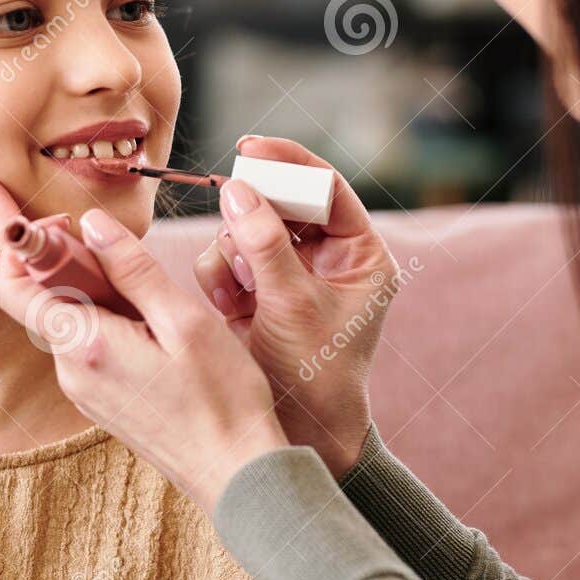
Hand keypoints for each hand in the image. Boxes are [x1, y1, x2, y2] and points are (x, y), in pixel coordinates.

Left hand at [0, 173, 289, 512]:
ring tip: (148, 291)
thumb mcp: (183, 320)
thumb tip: (91, 224)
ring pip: (66, 320)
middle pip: (39, 298)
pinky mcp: (100, 400)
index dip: (22, 243)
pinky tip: (151, 323)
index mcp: (84, 345)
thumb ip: (132, 268)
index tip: (59, 220)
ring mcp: (83, 390)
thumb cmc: (221, 399)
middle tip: (118, 248)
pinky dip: (105, 320)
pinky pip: (86, 345)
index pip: (12, 285)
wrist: (235, 473)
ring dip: (93, 292)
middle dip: (68, 262)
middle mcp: (70, 370)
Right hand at [195, 136, 402, 477]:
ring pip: (245, 227)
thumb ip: (267, 244)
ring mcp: (286, 274)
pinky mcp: (253, 292)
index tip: (251, 148)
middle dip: (252, 212)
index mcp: (360, 255)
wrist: (295, 431)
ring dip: (234, 252)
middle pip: (281, 201)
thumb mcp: (295, 303)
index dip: (290, 164)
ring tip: (241, 293)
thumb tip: (238, 188)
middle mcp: (326, 258)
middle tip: (230, 206)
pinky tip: (230, 306)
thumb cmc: (315, 373)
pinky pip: (224, 258)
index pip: (327, 188)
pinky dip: (219, 275)